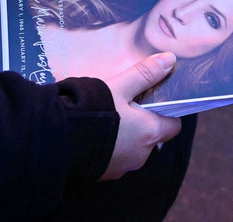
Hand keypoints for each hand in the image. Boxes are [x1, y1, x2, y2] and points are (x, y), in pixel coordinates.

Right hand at [100, 52, 181, 180]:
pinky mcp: (104, 174)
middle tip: (126, 104)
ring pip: (132, 148)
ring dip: (125, 136)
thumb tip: (170, 59)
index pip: (173, 126)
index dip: (167, 112)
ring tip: (107, 117)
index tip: (155, 100)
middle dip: (142, 123)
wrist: (59, 142)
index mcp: (150, 133)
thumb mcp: (120, 86)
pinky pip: (113, 158)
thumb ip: (145, 73)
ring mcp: (122, 168)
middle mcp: (140, 155)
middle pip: (151, 137)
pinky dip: (109, 146)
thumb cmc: (95, 111)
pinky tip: (94, 133)